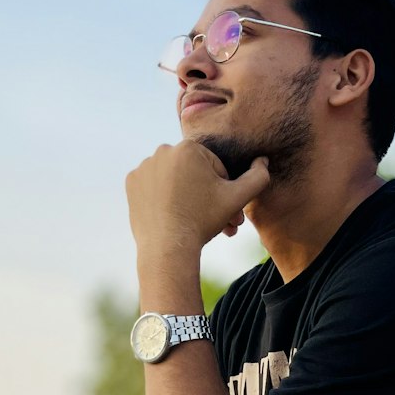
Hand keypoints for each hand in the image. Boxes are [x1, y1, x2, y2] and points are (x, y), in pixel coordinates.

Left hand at [126, 140, 269, 256]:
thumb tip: (262, 160)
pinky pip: (153, 185)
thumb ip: (258, 177)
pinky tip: (171, 212)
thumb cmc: (203, 220)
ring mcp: (144, 166)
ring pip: (173, 177)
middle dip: (205, 193)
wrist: (167, 247)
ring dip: (184, 192)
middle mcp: (163, 150)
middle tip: (211, 218)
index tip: (223, 207)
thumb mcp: (237, 199)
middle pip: (192, 172)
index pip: (214, 166)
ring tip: (191, 216)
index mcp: (189, 147)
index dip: (222, 188)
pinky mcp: (132, 182)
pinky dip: (162, 196)